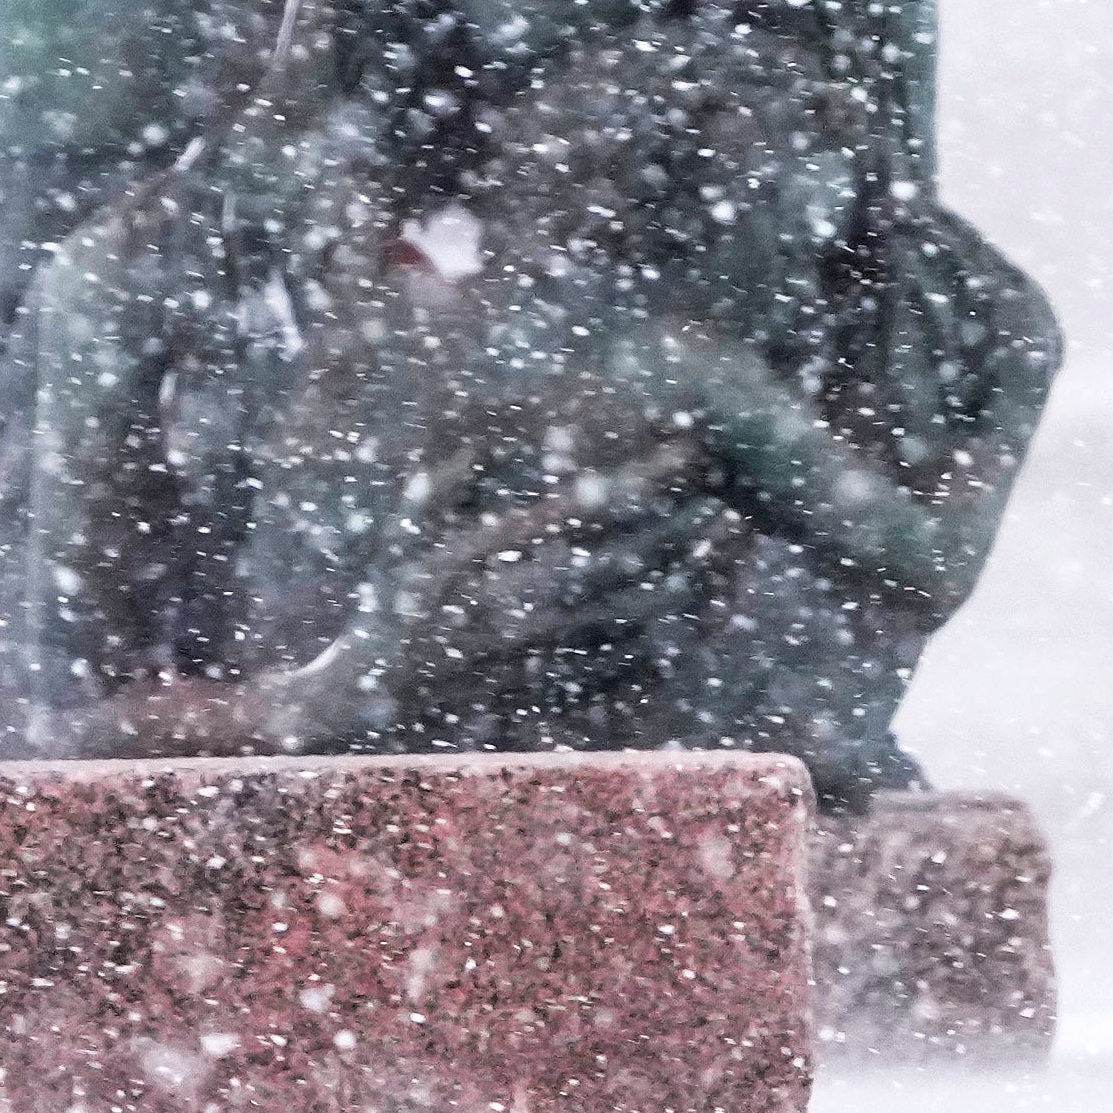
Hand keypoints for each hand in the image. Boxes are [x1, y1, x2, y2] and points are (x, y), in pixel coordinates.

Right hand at [382, 431, 736, 674]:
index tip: (686, 447)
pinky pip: (640, 663)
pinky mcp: (564, 692)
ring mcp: (550, 657)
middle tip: (727, 483)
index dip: (647, 478)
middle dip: (687, 520)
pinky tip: (708, 597)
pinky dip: (681, 629)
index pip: (589, 511)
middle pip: (633, 561)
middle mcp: (528, 609)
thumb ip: (447, 470)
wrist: (380, 696)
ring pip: (647, 614)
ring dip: (698, 571)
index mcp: (493, 560)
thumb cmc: (391, 596)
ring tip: (732, 533)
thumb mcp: (406, 525)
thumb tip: (490, 416)